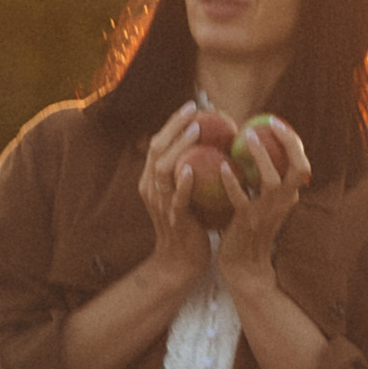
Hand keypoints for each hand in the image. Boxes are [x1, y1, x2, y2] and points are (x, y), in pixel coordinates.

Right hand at [136, 103, 217, 281]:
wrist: (180, 263)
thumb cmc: (190, 225)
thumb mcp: (185, 194)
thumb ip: (191, 171)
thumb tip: (216, 145)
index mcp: (152, 180)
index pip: (157, 143)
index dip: (172, 122)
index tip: (192, 106)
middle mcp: (151, 188)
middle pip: (156, 149)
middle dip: (173, 126)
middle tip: (194, 110)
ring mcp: (160, 204)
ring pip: (163, 169)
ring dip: (179, 147)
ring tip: (195, 131)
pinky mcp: (174, 219)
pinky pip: (176, 198)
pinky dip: (182, 183)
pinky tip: (191, 169)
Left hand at [213, 111, 309, 284]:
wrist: (244, 267)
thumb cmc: (248, 230)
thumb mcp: (262, 204)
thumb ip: (260, 181)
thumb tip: (249, 149)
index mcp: (289, 196)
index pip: (301, 164)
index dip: (292, 142)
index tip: (277, 122)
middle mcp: (284, 203)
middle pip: (299, 168)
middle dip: (289, 143)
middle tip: (271, 123)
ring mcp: (267, 213)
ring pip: (272, 181)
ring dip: (261, 157)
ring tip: (247, 137)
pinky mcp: (248, 222)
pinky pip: (241, 198)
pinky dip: (232, 182)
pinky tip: (222, 167)